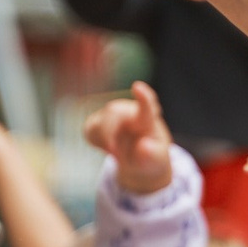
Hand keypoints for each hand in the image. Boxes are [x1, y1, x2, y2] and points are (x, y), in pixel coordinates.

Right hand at [85, 80, 177, 195]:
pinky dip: (96, 141)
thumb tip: (142, 146)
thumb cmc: (151, 154)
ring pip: (98, 120)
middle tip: (115, 153)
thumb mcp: (157, 160)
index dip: (143, 96)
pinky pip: (90, 129)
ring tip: (116, 153)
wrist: (139, 156)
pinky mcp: (98, 122)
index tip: (137, 86)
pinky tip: (108, 147)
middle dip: (108, 133)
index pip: (147, 105)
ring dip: (103, 140)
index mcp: (147, 119)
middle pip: (113, 113)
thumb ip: (153, 154)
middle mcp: (127, 111)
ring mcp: (111, 115)